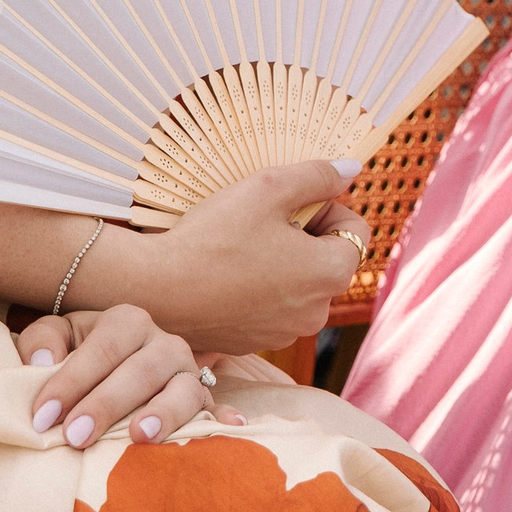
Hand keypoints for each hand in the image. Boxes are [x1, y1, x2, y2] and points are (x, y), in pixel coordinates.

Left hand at [17, 303, 244, 449]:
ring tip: (140, 436)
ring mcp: (189, 373)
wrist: (117, 371)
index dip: (71, 381)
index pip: (102, 348)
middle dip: (107, 404)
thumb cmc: (82, 358)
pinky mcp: (205, 402)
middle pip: (141, 371)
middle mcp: (164, 343)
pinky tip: (231, 430)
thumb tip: (41, 363)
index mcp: (127, 322)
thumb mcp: (60, 339)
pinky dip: (223, 421)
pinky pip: (217, 410)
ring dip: (164, 412)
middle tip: (76, 436)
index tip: (42, 417)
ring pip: (184, 389)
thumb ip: (42, 342)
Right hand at [97, 158, 369, 354]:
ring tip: (241, 245)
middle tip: (263, 219)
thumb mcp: (268, 189)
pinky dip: (259, 286)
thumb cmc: (213, 238)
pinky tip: (227, 272)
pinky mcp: (255, 343)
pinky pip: (272, 306)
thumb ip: (317, 176)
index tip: (292, 201)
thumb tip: (351, 169)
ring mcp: (285, 332)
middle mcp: (317, 312)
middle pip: (328, 258)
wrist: (156, 292)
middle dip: (304, 234)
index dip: (327, 206)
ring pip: (299, 283)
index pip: (355, 230)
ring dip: (281, 261)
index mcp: (330, 274)